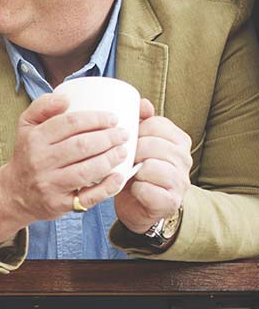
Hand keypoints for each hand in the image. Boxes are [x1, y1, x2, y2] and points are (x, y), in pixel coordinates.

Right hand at [0, 93, 129, 247]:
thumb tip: (66, 97)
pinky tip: (119, 176)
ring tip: (123, 151)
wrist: (14, 193)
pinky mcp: (59, 204)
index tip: (113, 118)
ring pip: (87, 171)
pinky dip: (108, 187)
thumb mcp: (26, 127)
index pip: (69, 123)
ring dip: (111, 159)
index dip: (96, 119)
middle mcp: (40, 162)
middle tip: (123, 134)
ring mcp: (50, 185)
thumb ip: (42, 106)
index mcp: (34, 139)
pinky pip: (88, 197)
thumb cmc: (28, 155)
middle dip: (109, 138)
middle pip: (81, 146)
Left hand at [114, 99, 191, 232]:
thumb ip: (141, 122)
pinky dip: (135, 190)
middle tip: (123, 160)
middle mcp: (185, 158)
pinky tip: (134, 190)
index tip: (126, 142)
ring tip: (130, 174)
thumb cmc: (137, 171)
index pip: (155, 124)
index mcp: (178, 139)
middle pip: (151, 144)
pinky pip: (147, 190)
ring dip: (133, 171)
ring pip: (150, 166)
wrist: (141, 207)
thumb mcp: (139, 144)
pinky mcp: (171, 201)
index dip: (134, 132)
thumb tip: (141, 102)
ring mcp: (181, 180)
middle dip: (131, 152)